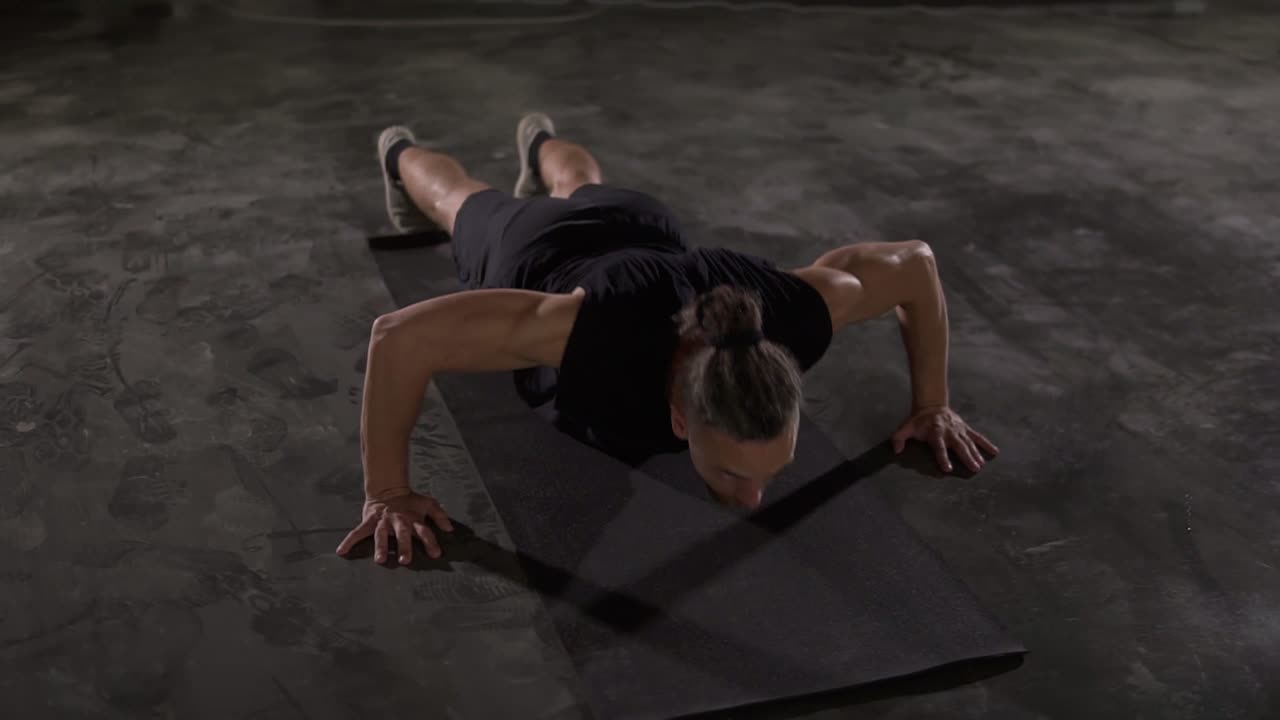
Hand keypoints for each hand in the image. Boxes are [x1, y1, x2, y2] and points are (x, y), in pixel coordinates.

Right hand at [335, 489, 453, 564]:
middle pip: (402, 534)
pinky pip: (358, 531)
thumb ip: (440, 515)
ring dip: (380, 547)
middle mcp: (399, 521)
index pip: (425, 531)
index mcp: (413, 519)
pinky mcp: (369, 520)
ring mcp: (383, 521)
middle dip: (404, 546)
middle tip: (405, 560)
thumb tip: (451, 529)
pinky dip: (349, 540)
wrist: (388, 489)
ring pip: (381, 535)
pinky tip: (341, 551)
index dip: (430, 542)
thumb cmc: (410, 501)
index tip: (436, 554)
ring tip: (380, 560)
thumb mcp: (428, 503)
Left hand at [891, 406, 998, 472]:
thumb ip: (899, 438)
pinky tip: (995, 452)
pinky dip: (986, 443)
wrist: (932, 405)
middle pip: (959, 446)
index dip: (943, 457)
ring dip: (976, 454)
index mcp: (935, 432)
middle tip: (974, 469)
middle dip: (966, 457)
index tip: (948, 468)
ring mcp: (959, 430)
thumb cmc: (918, 421)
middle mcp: (949, 431)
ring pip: (969, 442)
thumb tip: (896, 451)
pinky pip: (977, 436)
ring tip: (981, 465)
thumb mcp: (906, 427)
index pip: (939, 447)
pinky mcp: (965, 428)